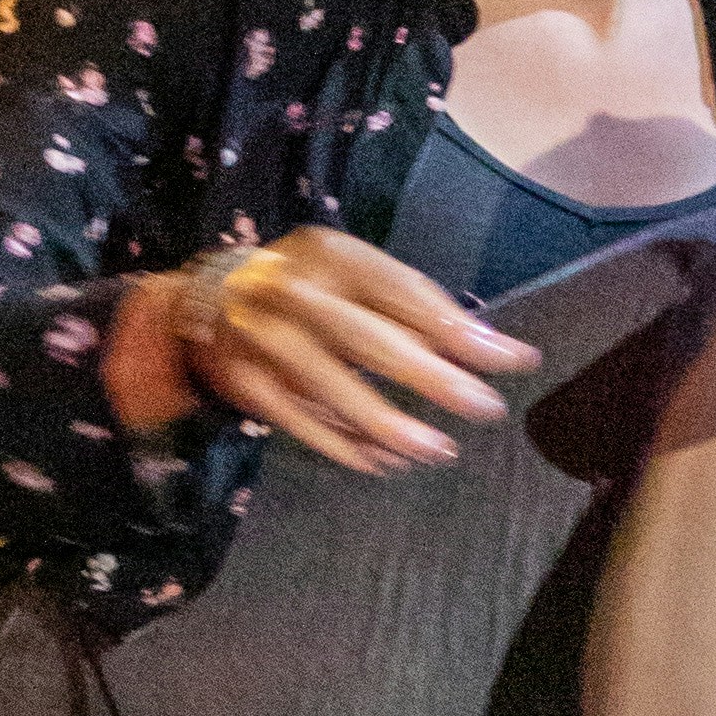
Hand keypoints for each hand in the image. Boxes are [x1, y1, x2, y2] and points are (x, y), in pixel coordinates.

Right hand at [129, 226, 536, 475]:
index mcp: (332, 254)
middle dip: (432, 378)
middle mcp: (292, 290)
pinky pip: (299, 421)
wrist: (205, 300)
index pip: (404, 292)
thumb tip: (487, 348)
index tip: (510, 360)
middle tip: (483, 408)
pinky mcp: (244, 381)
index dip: (459, 329)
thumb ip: (413, 308)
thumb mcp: (356, 279)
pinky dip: (344, 444)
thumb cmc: (309, 288)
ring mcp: (262, 337)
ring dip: (388, 423)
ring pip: (330, 386)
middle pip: (368, 340)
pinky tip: (385, 461)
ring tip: (437, 449)